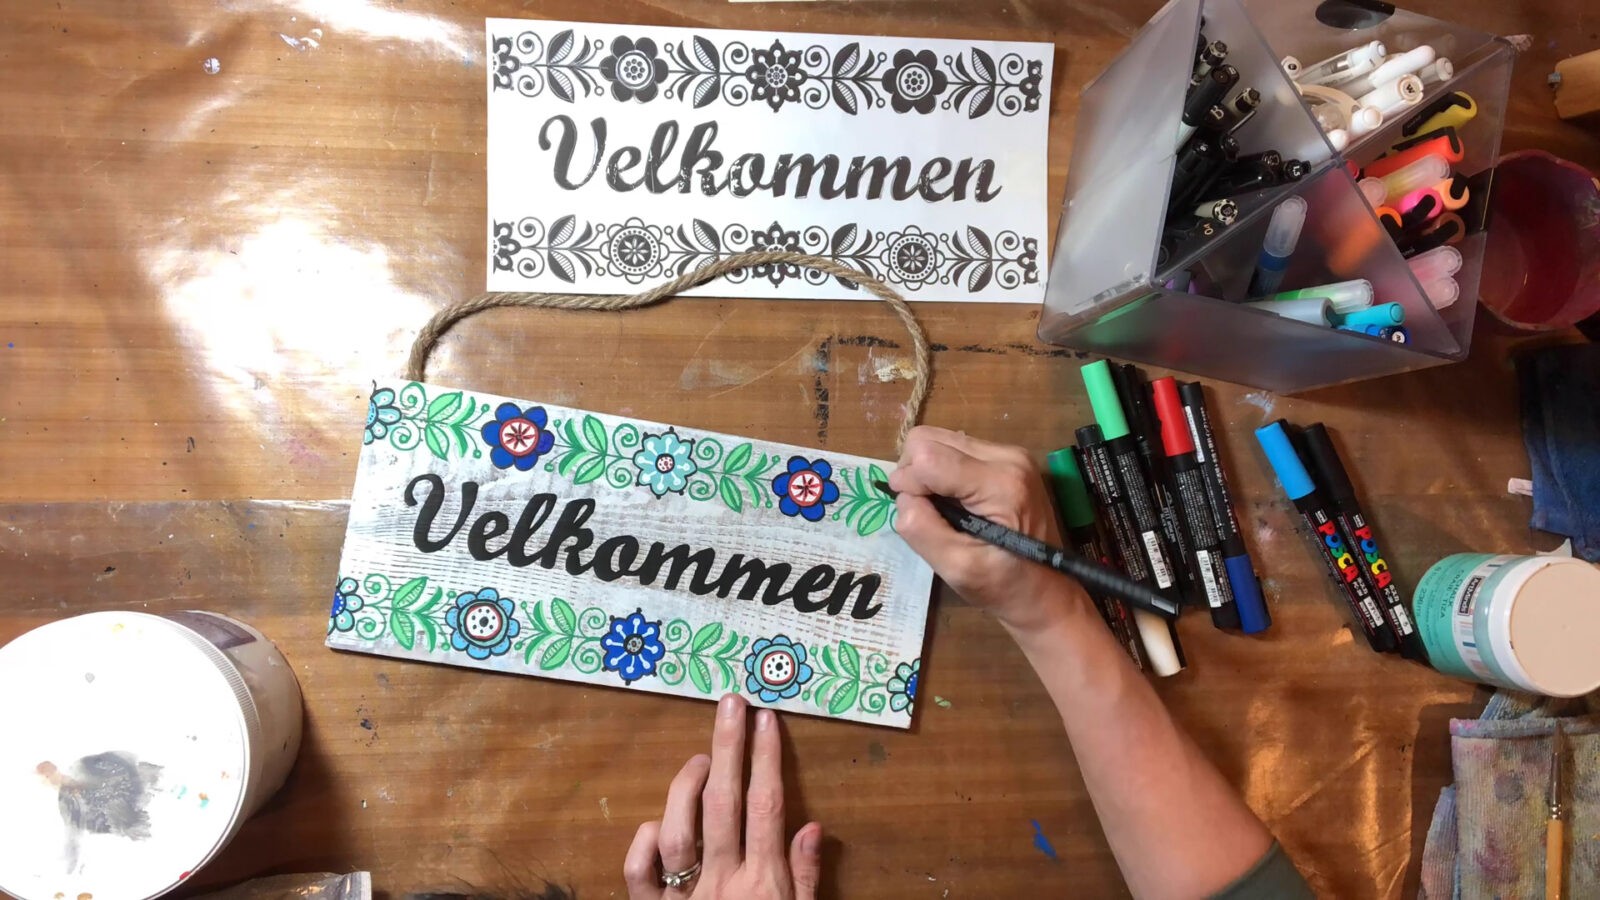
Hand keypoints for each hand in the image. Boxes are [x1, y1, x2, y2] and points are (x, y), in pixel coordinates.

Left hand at [625, 695, 821, 899]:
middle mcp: (721, 883)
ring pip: (676, 833)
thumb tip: (812, 826)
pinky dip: (644, 840)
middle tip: (730, 705)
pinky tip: (658, 823)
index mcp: (763, 884)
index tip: (765, 720)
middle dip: (727, 748)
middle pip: (722, 804)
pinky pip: (639, 869)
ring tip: (700, 760)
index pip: (766, 807)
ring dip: (686, 788)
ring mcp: (683, 898)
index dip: (765, 758)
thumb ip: (805, 877)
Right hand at [889, 426, 1088, 632]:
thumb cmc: (1004, 585)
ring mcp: (1010, 453)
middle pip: (929, 438)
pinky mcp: (1008, 456)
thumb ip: (922, 528)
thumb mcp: (957, 568)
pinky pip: (955, 448)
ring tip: (944, 509)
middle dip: (915, 474)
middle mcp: (1008, 456)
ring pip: (939, 439)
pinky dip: (944, 471)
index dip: (908, 483)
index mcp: (1000, 483)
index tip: (916, 514)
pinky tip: (957, 501)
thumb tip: (903, 495)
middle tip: (927, 512)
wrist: (1047, 590)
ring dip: (928, 472)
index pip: (927, 456)